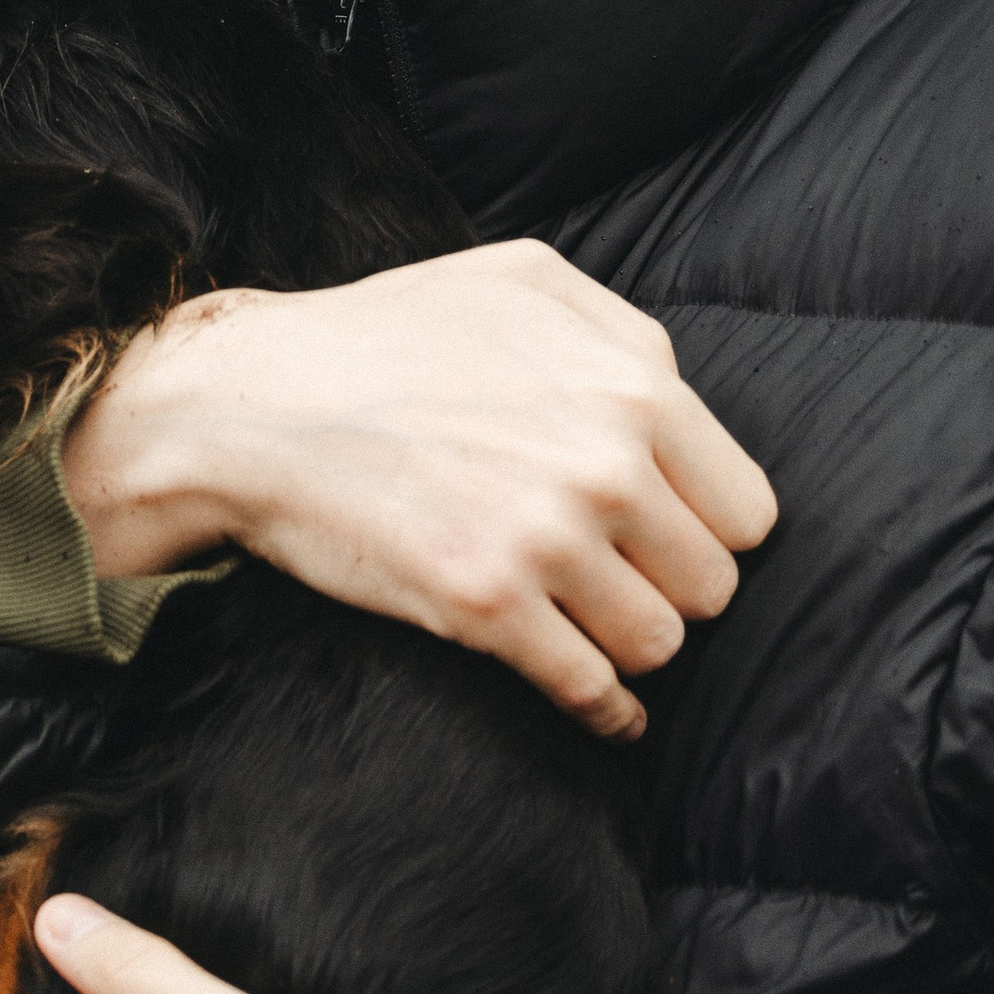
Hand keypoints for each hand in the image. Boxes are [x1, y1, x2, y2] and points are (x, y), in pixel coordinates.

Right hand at [62, 241, 774, 738]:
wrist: (246, 402)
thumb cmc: (382, 335)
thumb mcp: (519, 281)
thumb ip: (623, 333)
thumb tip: (678, 393)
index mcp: (630, 386)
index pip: (747, 511)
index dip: (702, 529)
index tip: (659, 536)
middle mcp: (603, 463)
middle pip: (711, 587)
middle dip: (664, 588)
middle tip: (608, 577)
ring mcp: (544, 538)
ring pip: (657, 644)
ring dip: (622, 644)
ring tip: (580, 622)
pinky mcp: (484, 606)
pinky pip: (591, 692)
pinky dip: (601, 711)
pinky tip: (594, 704)